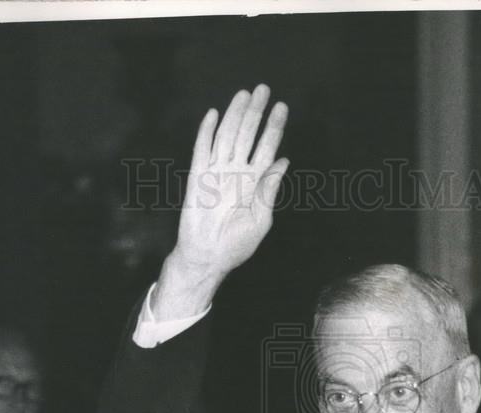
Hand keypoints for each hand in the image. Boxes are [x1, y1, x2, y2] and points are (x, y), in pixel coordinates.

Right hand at [153, 84, 288, 318]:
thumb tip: (282, 161)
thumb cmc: (237, 244)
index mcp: (255, 183)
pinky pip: (202, 149)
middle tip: (264, 89)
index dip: (274, 128)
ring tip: (244, 94)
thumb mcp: (261, 219)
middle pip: (247, 135)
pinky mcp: (198, 176)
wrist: (208, 257)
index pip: (267, 148)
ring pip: (227, 136)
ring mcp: (217, 172)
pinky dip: (207, 131)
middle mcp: (237, 173)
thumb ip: (269, 190)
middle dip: (256, 113)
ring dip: (235, 115)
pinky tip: (214, 114)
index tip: (282, 107)